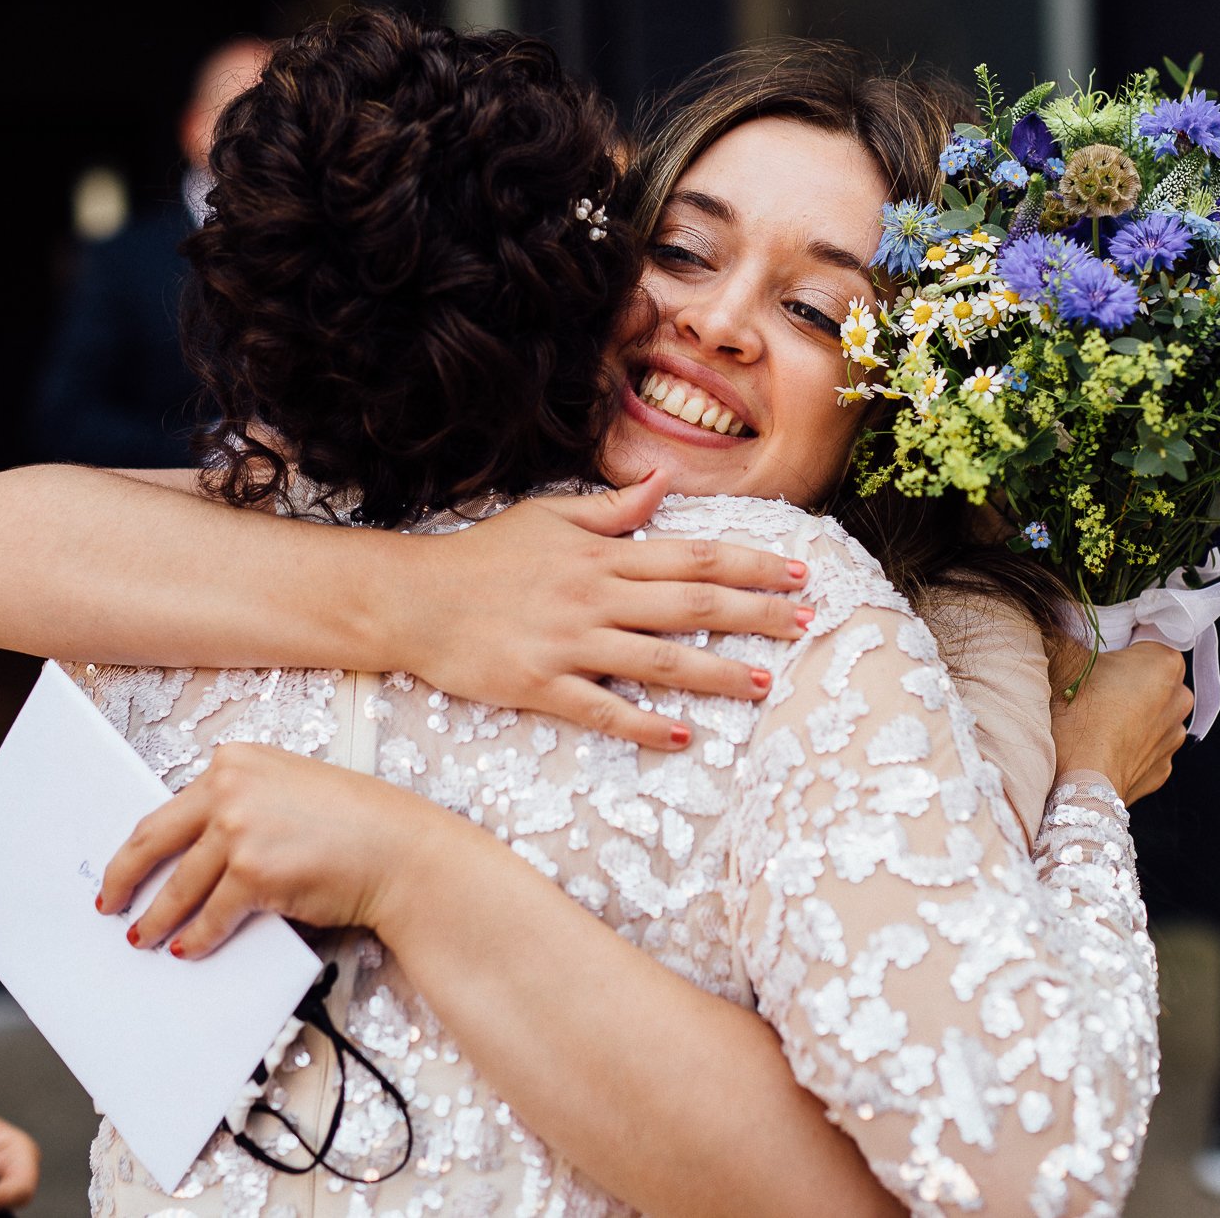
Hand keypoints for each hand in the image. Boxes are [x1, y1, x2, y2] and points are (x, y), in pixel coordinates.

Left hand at [100, 743, 454, 957]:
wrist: (399, 849)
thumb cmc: (356, 823)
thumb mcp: (289, 791)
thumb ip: (241, 806)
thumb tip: (195, 855)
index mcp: (234, 760)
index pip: (168, 808)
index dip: (141, 845)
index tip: (125, 866)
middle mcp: (229, 787)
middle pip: (153, 840)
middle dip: (124, 878)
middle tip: (109, 903)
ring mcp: (238, 828)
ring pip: (179, 885)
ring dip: (156, 918)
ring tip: (143, 937)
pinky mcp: (252, 872)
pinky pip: (211, 915)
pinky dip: (196, 937)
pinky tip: (188, 948)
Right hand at [393, 470, 812, 750]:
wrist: (412, 599)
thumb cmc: (481, 557)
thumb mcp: (547, 516)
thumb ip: (610, 508)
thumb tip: (662, 483)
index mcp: (601, 553)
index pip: (693, 554)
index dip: (751, 562)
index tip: (797, 571)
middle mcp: (594, 595)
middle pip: (691, 603)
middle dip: (756, 614)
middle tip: (807, 624)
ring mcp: (569, 642)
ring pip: (659, 659)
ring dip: (717, 672)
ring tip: (764, 683)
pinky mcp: (540, 685)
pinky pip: (602, 709)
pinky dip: (644, 725)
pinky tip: (682, 736)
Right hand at [1050, 641, 1191, 805]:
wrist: (1080, 784)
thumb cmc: (1075, 718)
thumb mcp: (1061, 660)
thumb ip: (1060, 630)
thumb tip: (1052, 613)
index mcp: (1164, 663)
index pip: (1148, 637)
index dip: (1120, 643)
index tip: (1097, 655)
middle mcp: (1181, 698)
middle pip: (1151, 676)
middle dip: (1126, 679)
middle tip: (1090, 688)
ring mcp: (1174, 737)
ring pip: (1150, 712)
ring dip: (1128, 712)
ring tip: (1092, 721)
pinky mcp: (1162, 769)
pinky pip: (1145, 746)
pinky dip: (1127, 744)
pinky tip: (1100, 746)